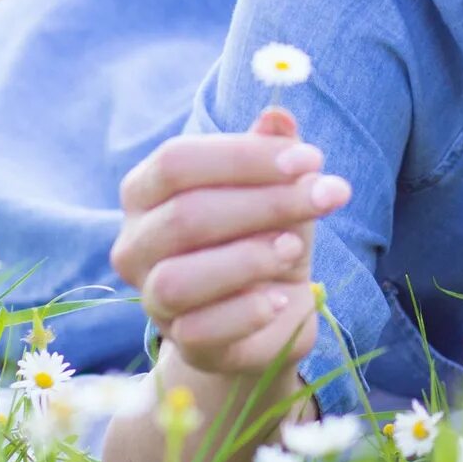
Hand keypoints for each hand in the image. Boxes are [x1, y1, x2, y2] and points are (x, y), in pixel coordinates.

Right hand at [109, 108, 346, 378]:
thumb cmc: (264, 234)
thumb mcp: (276, 188)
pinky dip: (247, 311)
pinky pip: (201, 330)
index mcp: (146, 192)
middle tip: (326, 195)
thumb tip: (278, 116)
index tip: (310, 159)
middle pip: (185, 215)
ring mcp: (153, 300)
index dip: (244, 157)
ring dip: (248, 258)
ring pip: (179, 278)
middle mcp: (136, 245)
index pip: (176, 161)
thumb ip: (273, 153)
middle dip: (265, 202)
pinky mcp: (184, 345)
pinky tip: (280, 297)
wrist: (272, 310)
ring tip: (293, 248)